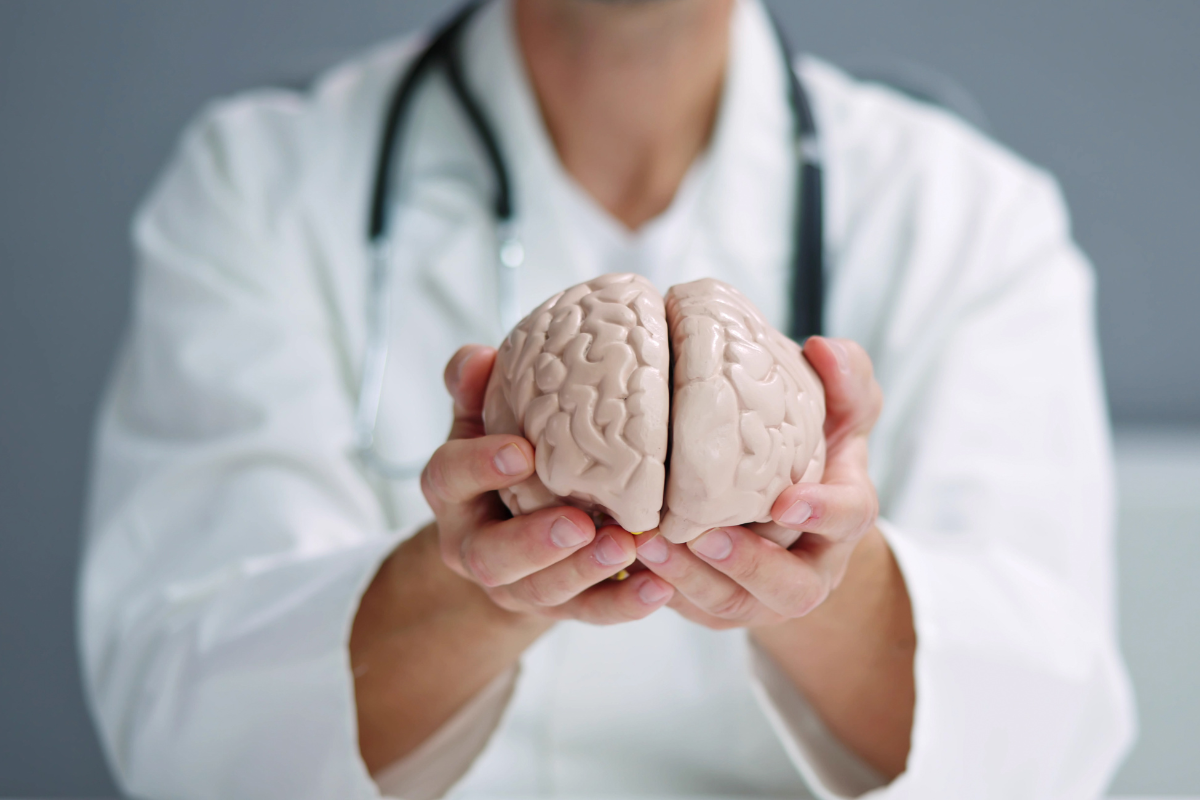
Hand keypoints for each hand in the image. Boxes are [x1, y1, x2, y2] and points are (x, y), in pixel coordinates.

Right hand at [420, 345, 675, 624]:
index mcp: (452, 493)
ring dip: (584, 572)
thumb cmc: (509, 452)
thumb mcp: (484, 416)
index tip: (522, 451)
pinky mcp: (561, 608)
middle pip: (489, 556)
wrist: (516, 528)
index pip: (447, 478)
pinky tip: (659, 586)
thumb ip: (476, 386)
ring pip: (540, 591)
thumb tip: (479, 357)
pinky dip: (624, 603)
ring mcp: (516, 585)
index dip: (478, 466)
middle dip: (534, 542)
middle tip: (579, 523)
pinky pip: (589, 613)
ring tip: (629, 547)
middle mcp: (474, 546)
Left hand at [633, 336, 882, 628]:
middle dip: (747, 566)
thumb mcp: (836, 414)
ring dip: (690, 580)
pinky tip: (624, 557)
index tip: (784, 502)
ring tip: (648, 545)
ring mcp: (760, 596)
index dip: (821, 513)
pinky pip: (688, 610)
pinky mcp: (714, 606)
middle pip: (790, 589)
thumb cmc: (806, 451)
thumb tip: (823, 348)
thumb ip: (844, 380)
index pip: (849, 519)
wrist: (780, 510)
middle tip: (704, 536)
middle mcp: (808, 569)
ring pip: (730, 605)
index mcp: (843, 518)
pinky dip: (657, 589)